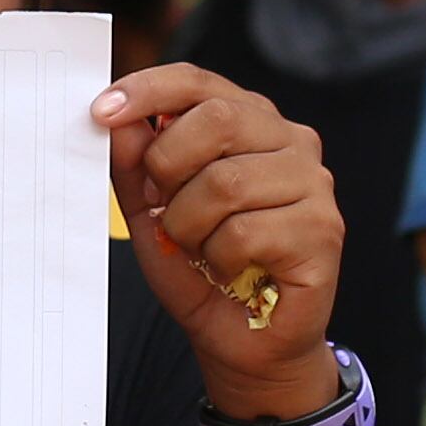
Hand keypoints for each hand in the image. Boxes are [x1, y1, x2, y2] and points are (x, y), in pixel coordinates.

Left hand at [101, 64, 342, 417]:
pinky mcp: (323, 231)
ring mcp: (314, 185)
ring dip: (190, 225)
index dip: (148, 90)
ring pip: (227, 182)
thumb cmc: (201, 270)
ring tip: (199, 249)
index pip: (198, 82)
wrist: (242, 343)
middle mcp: (291, 142)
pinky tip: (229, 272)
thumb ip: (136, 166)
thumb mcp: (152, 213)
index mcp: (251, 122)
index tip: (101, 112)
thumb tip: (120, 121)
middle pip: (217, 120)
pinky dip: (218, 259)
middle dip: (169, 168)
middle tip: (163, 210)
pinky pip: (245, 232)